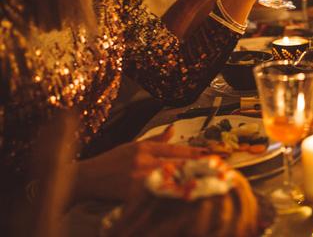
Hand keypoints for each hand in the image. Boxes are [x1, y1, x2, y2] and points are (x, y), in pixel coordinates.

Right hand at [73, 125, 206, 202]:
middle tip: (214, 169)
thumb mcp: (132, 146)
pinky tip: (179, 197)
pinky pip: (153, 194)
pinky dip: (166, 195)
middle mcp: (142, 160)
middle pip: (175, 163)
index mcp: (143, 148)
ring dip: (185, 181)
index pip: (174, 149)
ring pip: (167, 178)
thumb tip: (173, 128)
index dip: (194, 152)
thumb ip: (155, 140)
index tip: (210, 154)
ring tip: (204, 182)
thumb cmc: (110, 162)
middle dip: (195, 167)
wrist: (86, 178)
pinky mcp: (131, 193)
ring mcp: (137, 177)